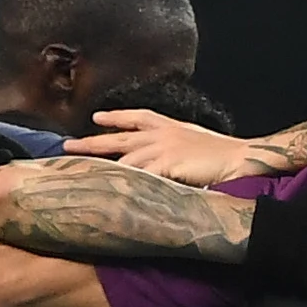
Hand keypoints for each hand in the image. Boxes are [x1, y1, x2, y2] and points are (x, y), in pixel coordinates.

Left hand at [66, 109, 262, 183]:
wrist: (239, 157)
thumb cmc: (222, 154)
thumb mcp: (195, 141)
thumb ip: (176, 145)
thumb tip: (165, 158)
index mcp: (169, 125)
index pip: (136, 117)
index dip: (115, 117)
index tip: (96, 118)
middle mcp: (161, 134)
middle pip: (119, 137)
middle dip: (92, 142)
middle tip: (67, 146)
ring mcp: (162, 149)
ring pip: (124, 158)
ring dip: (101, 167)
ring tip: (80, 175)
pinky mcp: (167, 165)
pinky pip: (139, 175)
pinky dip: (122, 181)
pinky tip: (107, 188)